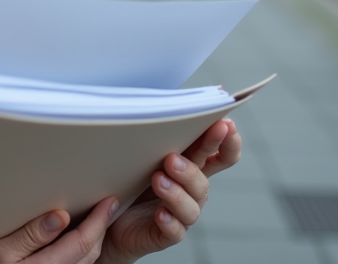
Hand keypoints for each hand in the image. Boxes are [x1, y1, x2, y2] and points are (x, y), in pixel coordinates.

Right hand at [0, 195, 120, 263]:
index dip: (99, 220)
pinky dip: (84, 251)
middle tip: (108, 205)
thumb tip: (60, 216)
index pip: (83, 241)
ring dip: (95, 239)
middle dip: (102, 227)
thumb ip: (31, 234)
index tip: (108, 202)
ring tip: (98, 220)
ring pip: (87, 261)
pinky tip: (78, 241)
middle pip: (90, 252)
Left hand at [98, 118, 242, 263]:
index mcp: (190, 166)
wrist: (109, 221)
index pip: (220, 155)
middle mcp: (190, 190)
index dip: (229, 142)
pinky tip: (160, 214)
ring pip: (192, 206)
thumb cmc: (127, 180)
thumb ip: (154, 136)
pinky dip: (169, 221)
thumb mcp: (141, 154)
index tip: (226, 125)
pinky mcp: (166, 233)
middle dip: (192, 167)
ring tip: (158, 180)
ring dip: (177, 192)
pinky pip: (175, 230)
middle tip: (172, 157)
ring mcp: (180, 213)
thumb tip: (153, 104)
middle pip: (204, 178)